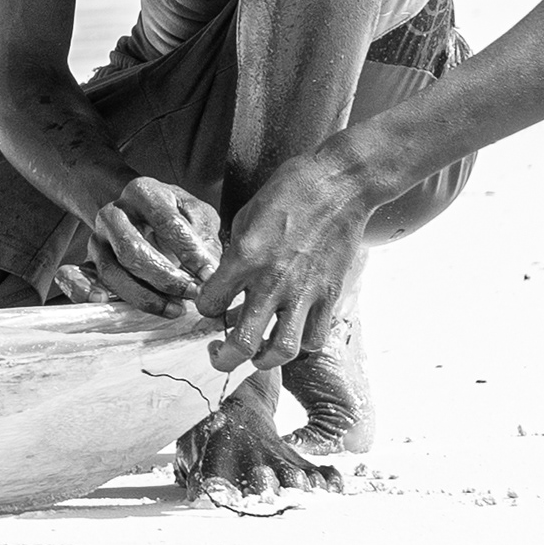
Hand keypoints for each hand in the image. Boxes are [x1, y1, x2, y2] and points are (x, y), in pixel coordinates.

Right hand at [80, 177, 222, 314]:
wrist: (140, 212)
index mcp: (142, 192)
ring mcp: (97, 237)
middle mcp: (113, 212)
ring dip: (144, 296)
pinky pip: (76, 276)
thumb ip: (205, 241)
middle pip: (132, 249)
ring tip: (174, 309)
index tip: (209, 276)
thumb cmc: (176, 216)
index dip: (190, 252)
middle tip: (191, 293)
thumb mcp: (197, 215)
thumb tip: (211, 275)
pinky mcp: (88, 260)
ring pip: (111, 270)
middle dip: (165, 277)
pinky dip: (83, 290)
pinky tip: (102, 301)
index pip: (166, 223)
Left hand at [197, 151, 370, 374]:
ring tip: (256, 354)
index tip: (209, 306)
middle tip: (218, 354)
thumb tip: (227, 280)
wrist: (340, 184)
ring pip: (281, 351)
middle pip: (242, 344)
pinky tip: (292, 334)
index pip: (209, 304)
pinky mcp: (331, 295)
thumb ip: (235, 254)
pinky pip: (315, 338)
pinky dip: (301, 344)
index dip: (204, 310)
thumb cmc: (290, 191)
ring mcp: (304, 292)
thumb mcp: (246, 216)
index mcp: (244, 257)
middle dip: (223, 359)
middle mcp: (272, 281)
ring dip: (263, 360)